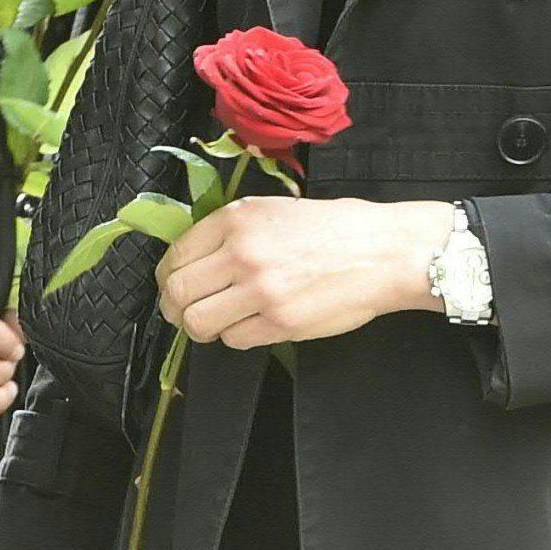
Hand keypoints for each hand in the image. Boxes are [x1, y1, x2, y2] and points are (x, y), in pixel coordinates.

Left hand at [155, 196, 454, 351]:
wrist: (382, 251)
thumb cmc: (334, 227)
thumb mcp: (273, 210)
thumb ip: (231, 230)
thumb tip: (196, 256)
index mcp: (236, 220)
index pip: (176, 255)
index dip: (168, 276)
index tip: (172, 284)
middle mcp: (242, 254)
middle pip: (178, 292)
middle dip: (174, 306)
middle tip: (181, 310)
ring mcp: (260, 291)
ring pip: (199, 322)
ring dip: (201, 326)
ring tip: (213, 322)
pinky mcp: (279, 323)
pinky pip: (234, 339)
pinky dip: (236, 336)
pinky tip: (250, 324)